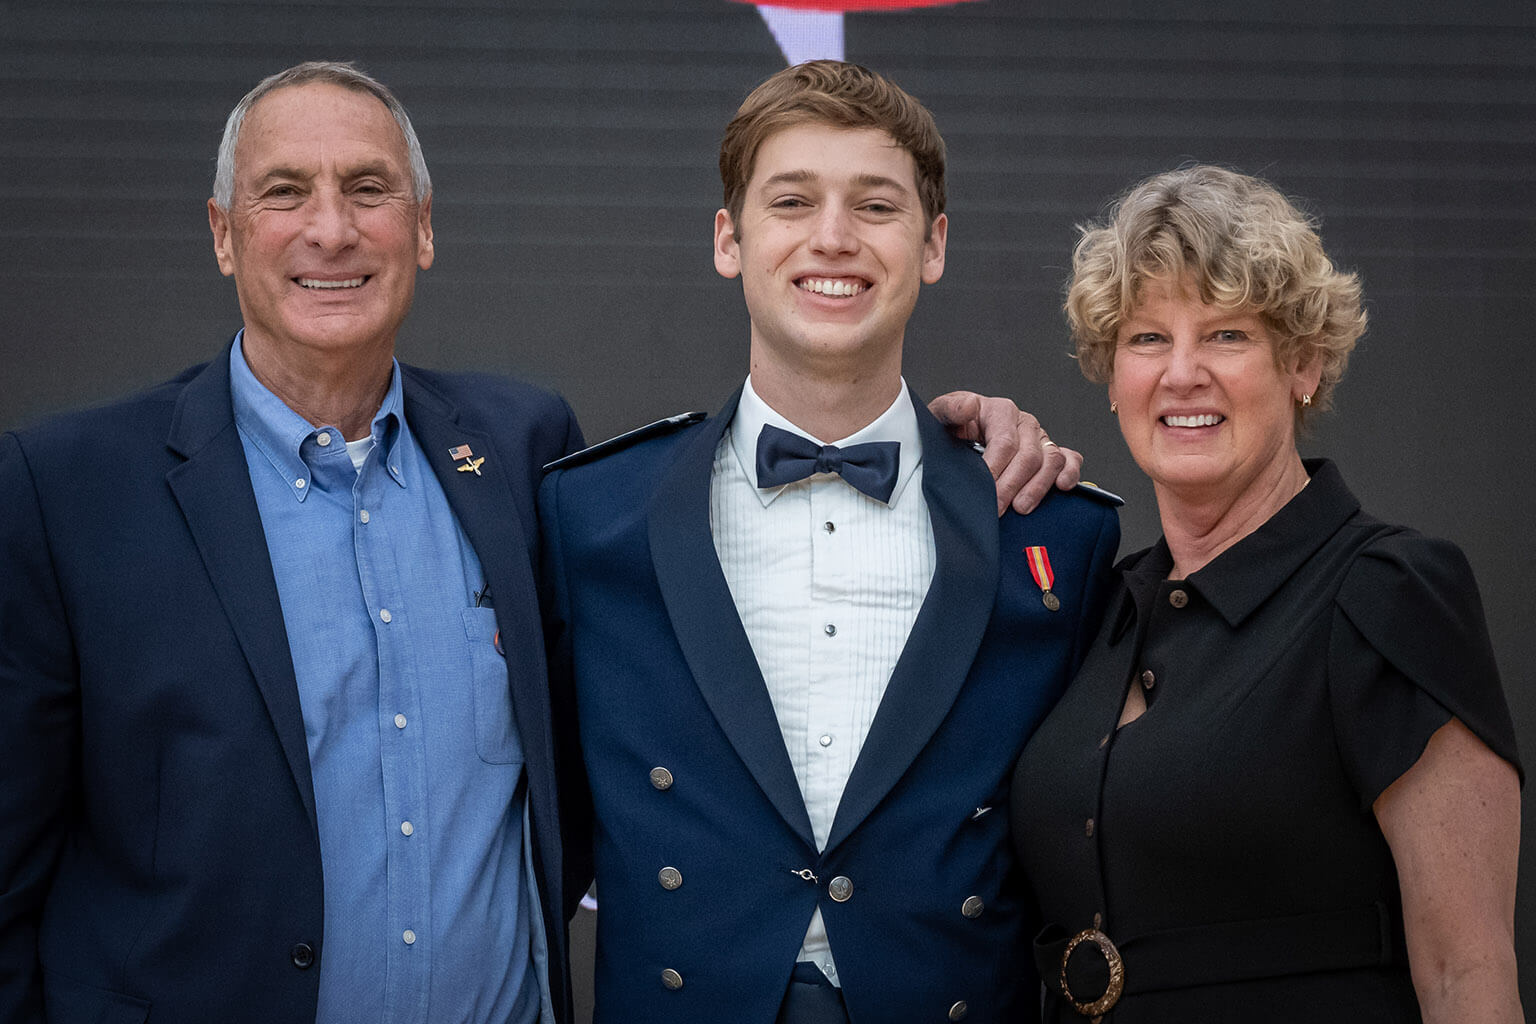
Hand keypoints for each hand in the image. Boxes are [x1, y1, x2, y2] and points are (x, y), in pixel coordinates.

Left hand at [928, 391, 1082, 514]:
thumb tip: (968, 407)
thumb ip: (949, 410)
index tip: (983, 491)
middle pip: (1029, 456)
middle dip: (1012, 486)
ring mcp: (1040, 437)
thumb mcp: (941, 416)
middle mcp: (1024, 423)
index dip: (995, 469)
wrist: (958, 436)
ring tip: (1021, 508)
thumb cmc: (952, 429)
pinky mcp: (1051, 451)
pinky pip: (1069, 459)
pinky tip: (1062, 487)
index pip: (1005, 442)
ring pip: (1051, 460)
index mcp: (1000, 411)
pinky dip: (1070, 473)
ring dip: (1038, 487)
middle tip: (996, 508)